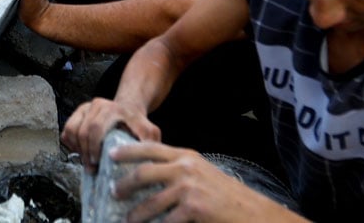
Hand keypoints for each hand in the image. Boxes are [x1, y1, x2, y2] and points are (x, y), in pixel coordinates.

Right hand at [61, 97, 160, 171]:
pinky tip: (82, 152)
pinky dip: (71, 144)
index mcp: (112, 109)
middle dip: (86, 153)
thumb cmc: (137, 123)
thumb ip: (149, 143)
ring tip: (87, 161)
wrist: (128, 108)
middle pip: (82, 132)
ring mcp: (85, 108)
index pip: (95, 128)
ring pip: (72, 130)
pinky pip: (67, 130)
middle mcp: (97, 105)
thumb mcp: (149, 131)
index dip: (93, 147)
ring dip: (77, 149)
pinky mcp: (77, 113)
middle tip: (92, 168)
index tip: (98, 162)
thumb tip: (145, 160)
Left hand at [113, 142, 286, 221]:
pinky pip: (165, 221)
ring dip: (135, 214)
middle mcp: (185, 168)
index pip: (151, 148)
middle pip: (143, 173)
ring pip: (150, 202)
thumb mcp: (202, 172)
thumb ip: (180, 169)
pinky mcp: (193, 208)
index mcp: (187, 156)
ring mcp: (188, 188)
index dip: (128, 150)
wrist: (252, 212)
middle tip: (112, 191)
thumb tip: (153, 173)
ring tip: (127, 220)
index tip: (110, 154)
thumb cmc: (226, 195)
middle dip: (123, 184)